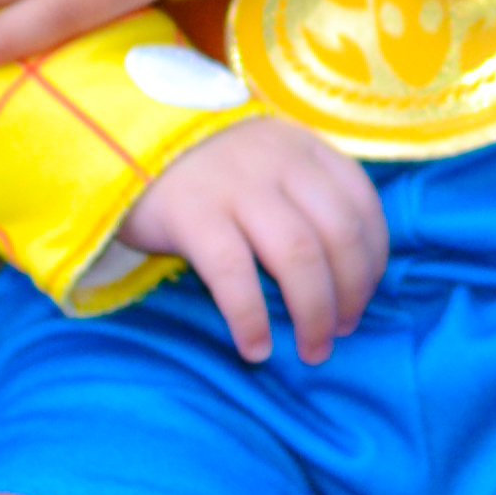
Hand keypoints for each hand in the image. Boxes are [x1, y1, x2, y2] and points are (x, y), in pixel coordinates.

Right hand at [120, 118, 386, 364]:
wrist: (123, 145)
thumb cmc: (208, 171)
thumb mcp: (268, 163)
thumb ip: (306, 196)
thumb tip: (348, 276)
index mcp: (304, 147)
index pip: (362, 205)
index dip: (372, 260)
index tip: (362, 299)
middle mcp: (277, 160)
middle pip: (338, 235)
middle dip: (350, 294)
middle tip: (340, 333)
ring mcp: (235, 184)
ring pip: (298, 256)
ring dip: (314, 313)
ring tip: (312, 350)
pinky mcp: (192, 213)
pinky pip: (234, 275)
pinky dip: (251, 319)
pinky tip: (256, 348)